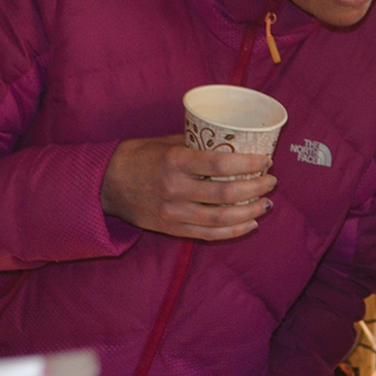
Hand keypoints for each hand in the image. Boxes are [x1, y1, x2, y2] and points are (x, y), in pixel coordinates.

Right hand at [101, 135, 276, 239]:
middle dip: (256, 188)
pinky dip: (233, 231)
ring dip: (250, 212)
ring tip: (266, 204)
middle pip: (226, 194)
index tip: (266, 161)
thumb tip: (230, 141)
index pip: (220, 163)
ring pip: (222, 218)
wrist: (103, 185)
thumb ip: (196, 143)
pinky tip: (250, 223)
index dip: (249, 164)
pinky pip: (208, 234)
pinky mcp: (170, 228)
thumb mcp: (164, 141)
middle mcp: (175, 188)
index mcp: (175, 161)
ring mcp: (173, 212)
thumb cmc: (136, 157)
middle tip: (272, 181)